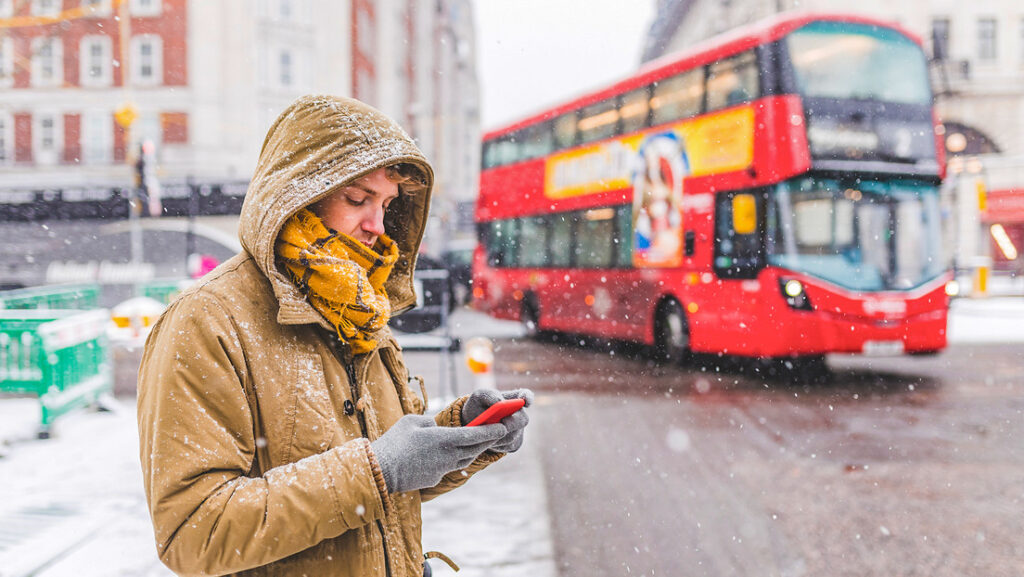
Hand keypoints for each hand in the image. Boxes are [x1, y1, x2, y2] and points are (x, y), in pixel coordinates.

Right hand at [370, 414, 505, 492]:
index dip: (490, 430)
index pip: (474, 434)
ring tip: (478, 442)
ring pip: (465, 459)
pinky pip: (450, 467)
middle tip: (497, 432)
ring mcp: (442, 469)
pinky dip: (453, 459)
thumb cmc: (394, 442)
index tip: (502, 426)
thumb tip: (437, 424)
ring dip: (474, 450)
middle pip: (475, 448)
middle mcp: (447, 455)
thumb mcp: (411, 422)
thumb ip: (429, 421)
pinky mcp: (435, 479)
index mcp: (442, 438)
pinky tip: (449, 454)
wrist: (381, 472)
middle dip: (487, 440)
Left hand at [461, 388, 532, 452]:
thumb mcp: (479, 397)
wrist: (473, 426)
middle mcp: (520, 414)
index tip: (525, 401)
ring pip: (513, 435)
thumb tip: (499, 402)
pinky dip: (496, 444)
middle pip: (523, 419)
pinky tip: (487, 439)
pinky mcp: (514, 443)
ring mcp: (519, 430)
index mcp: (513, 399)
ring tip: (485, 431)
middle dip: (513, 422)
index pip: (526, 395)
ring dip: (498, 434)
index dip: (528, 398)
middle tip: (503, 422)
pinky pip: (508, 446)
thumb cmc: (478, 407)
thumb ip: (489, 395)